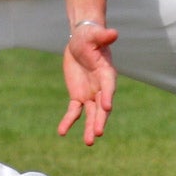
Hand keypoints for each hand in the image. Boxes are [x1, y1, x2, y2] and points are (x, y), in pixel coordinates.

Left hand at [57, 23, 118, 145]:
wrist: (81, 41)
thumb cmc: (90, 36)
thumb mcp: (94, 35)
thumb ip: (103, 36)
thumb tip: (113, 33)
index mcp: (107, 73)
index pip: (109, 86)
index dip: (108, 96)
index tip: (107, 106)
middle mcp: (101, 87)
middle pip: (102, 106)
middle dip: (100, 120)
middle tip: (98, 134)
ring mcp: (90, 94)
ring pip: (91, 114)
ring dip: (90, 127)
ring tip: (89, 142)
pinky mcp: (78, 96)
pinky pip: (74, 111)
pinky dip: (68, 121)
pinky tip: (62, 132)